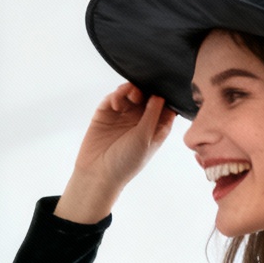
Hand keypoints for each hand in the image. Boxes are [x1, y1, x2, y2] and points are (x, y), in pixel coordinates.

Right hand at [55, 83, 176, 223]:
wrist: (98, 174)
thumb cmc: (126, 162)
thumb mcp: (145, 138)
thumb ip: (153, 115)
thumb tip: (159, 95)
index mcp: (155, 127)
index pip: (165, 105)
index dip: (165, 95)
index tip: (164, 88)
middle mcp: (140, 120)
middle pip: (147, 95)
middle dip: (146, 89)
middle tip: (143, 92)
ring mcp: (123, 115)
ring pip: (130, 94)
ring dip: (131, 90)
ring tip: (131, 94)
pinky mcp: (106, 114)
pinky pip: (113, 98)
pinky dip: (116, 95)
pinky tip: (116, 103)